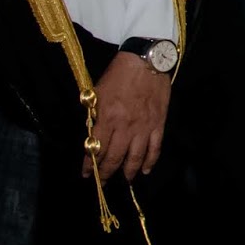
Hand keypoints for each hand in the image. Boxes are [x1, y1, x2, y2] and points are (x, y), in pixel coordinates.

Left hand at [81, 51, 170, 181]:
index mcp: (108, 117)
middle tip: (103, 183)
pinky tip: (145, 170)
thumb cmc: (119, 74)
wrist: (146, 61)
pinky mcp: (158, 124)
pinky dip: (150, 161)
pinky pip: (155, 148)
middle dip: (107, 173)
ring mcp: (144, 127)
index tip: (86, 174)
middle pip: (114, 157)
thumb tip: (90, 133)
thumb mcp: (98, 92)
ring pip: (135, 157)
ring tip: (124, 180)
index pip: (96, 148)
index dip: (90, 164)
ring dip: (128, 172)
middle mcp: (125, 126)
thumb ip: (94, 114)